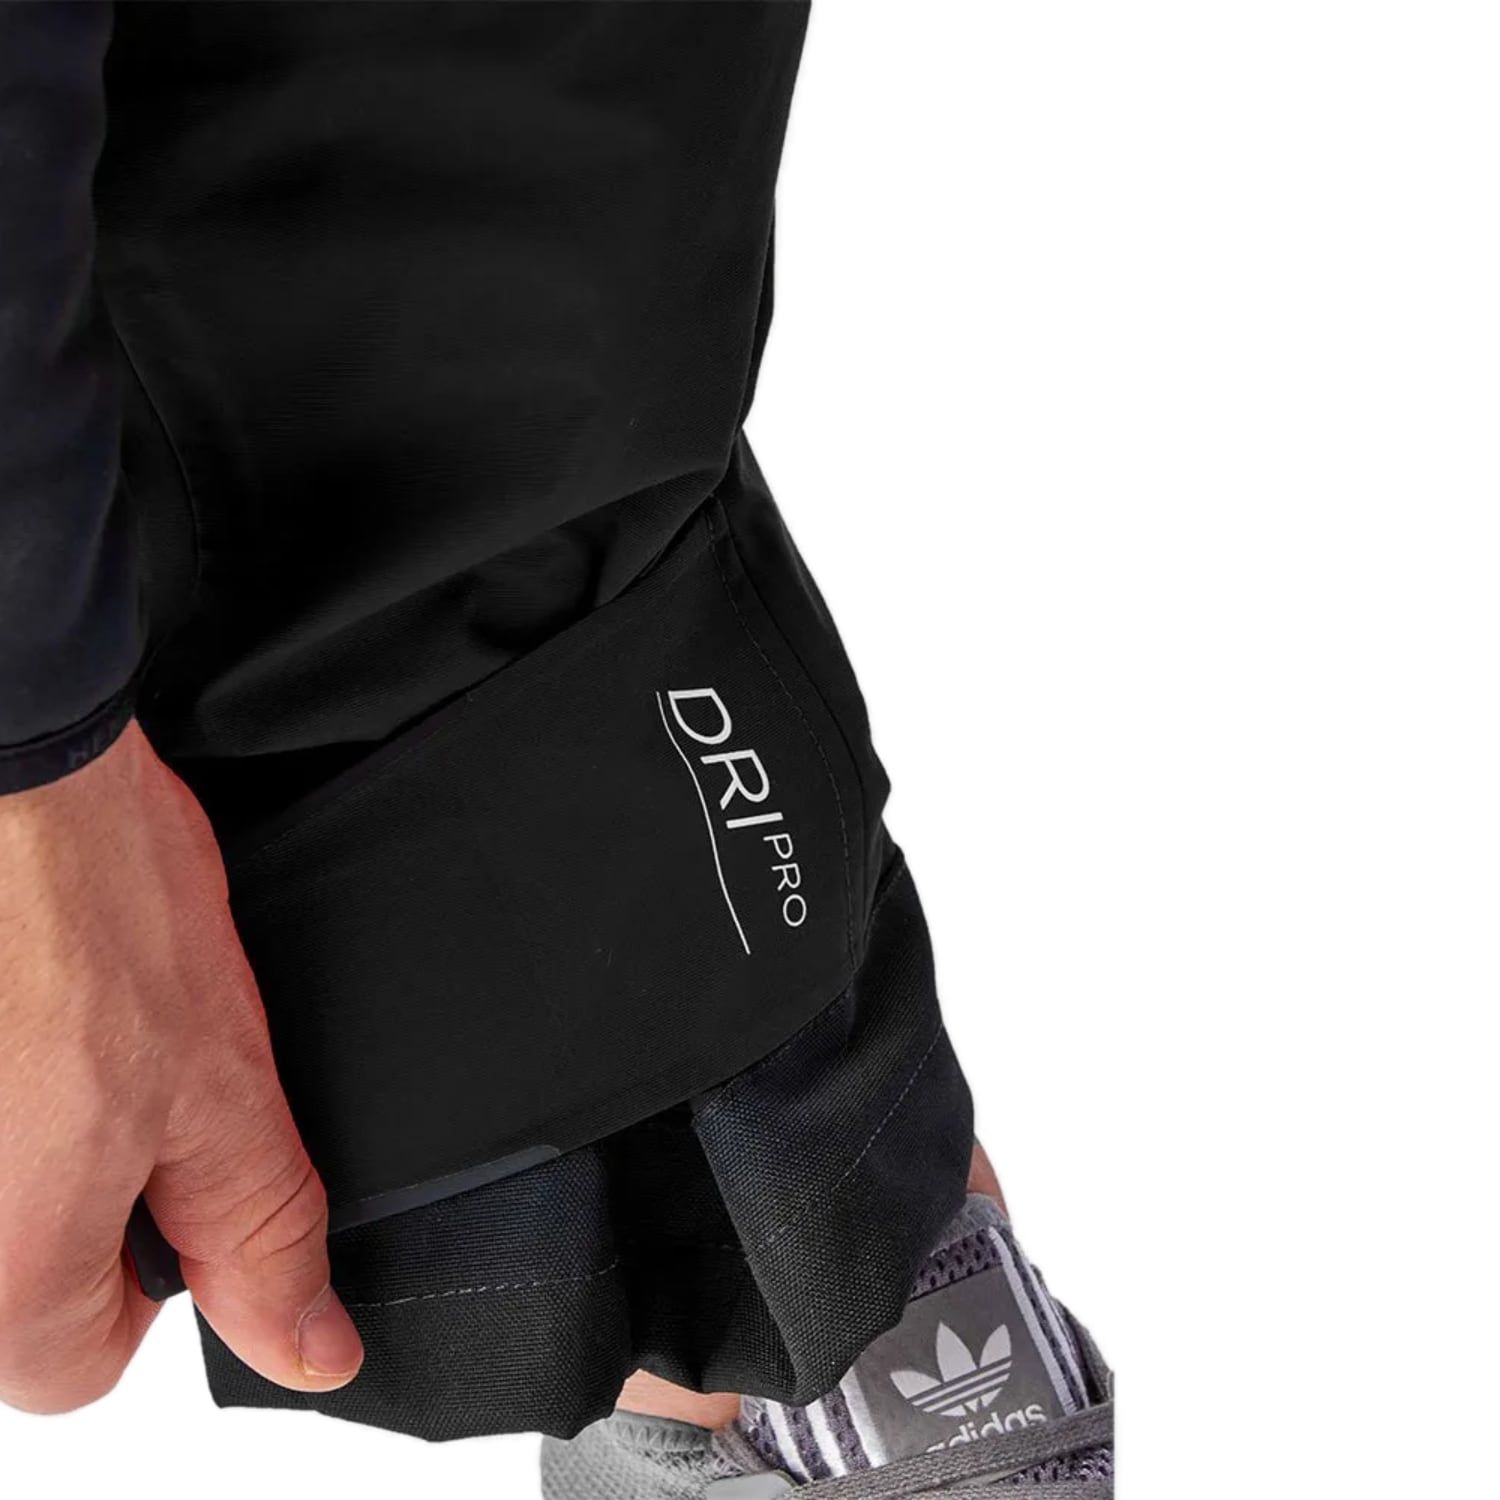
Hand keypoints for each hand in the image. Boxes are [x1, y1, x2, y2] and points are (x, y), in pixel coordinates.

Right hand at [0, 722, 362, 1411]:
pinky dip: (14, 1081)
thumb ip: (259, 1235)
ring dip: (41, 1131)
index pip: (79, 1364)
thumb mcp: (221, 1093)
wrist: (17, 778)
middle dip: (91, 1194)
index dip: (160, 1268)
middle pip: (21, 1285)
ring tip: (71, 1024)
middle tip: (120, 1069)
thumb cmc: (95, 908)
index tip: (175, 1166)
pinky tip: (35, 1004)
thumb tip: (309, 1347)